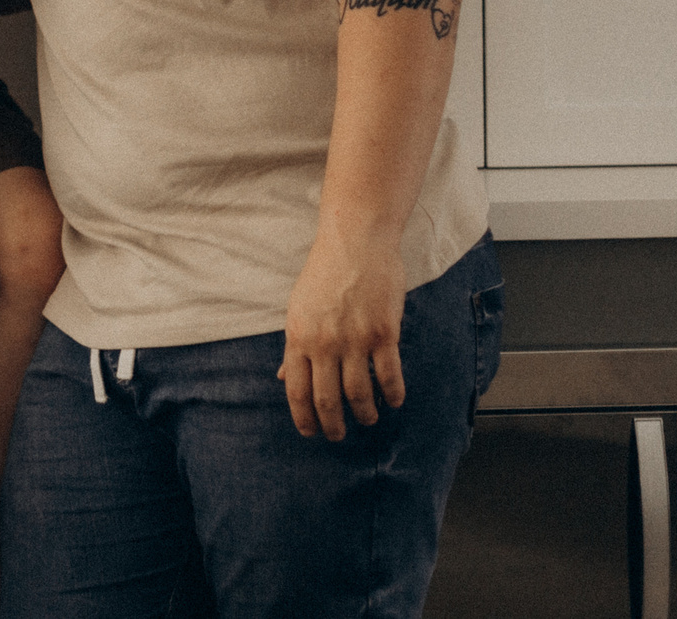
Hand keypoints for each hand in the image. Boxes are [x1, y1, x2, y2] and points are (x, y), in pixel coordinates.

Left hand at [278, 230, 406, 439]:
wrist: (356, 241)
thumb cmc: (325, 273)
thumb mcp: (299, 308)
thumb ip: (295, 346)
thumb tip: (282, 378)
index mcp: (299, 337)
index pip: (297, 391)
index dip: (304, 418)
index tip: (311, 433)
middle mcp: (324, 343)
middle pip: (327, 399)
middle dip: (333, 425)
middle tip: (340, 435)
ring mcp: (355, 339)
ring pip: (359, 393)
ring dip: (365, 413)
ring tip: (368, 418)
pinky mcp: (384, 332)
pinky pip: (389, 375)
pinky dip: (392, 394)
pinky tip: (394, 400)